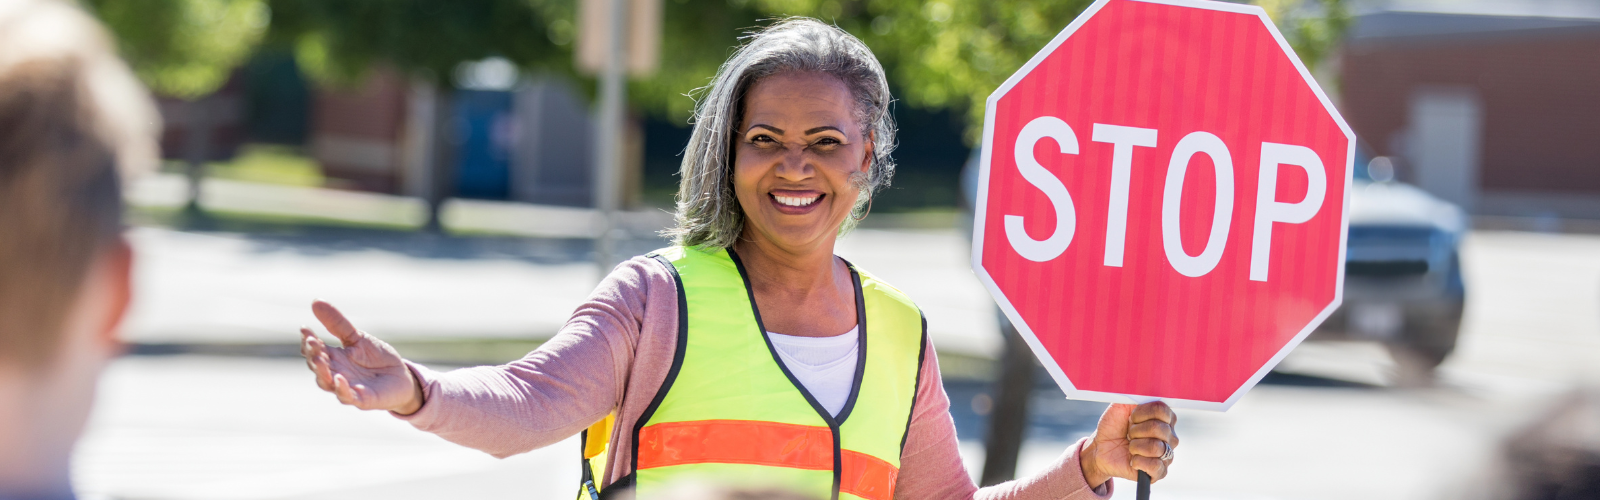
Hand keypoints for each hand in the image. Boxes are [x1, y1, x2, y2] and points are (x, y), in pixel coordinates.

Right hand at [299, 300, 423, 414]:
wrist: (402, 376)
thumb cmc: (377, 358)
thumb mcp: (357, 338)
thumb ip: (338, 324)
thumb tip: (316, 301)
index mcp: (333, 358)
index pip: (314, 350)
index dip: (308, 341)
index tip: (304, 328)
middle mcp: (335, 373)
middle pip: (317, 367)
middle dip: (313, 355)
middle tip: (311, 342)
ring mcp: (347, 387)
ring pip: (327, 383)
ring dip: (322, 372)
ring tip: (319, 359)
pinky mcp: (362, 399)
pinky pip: (347, 397)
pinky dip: (341, 389)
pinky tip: (339, 379)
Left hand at [1079, 402, 1178, 487]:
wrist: (1101, 449)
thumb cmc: (1113, 426)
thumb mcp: (1120, 406)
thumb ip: (1134, 397)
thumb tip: (1145, 387)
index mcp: (1164, 418)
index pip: (1162, 410)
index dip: (1142, 413)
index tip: (1130, 417)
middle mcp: (1170, 436)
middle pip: (1159, 429)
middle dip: (1135, 430)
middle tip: (1129, 434)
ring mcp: (1167, 454)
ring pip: (1156, 447)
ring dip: (1135, 446)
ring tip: (1130, 447)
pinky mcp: (1160, 472)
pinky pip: (1156, 466)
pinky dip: (1138, 462)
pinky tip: (1132, 460)